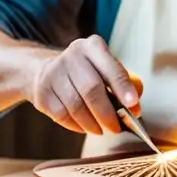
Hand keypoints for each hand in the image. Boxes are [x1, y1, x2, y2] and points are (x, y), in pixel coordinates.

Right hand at [27, 35, 141, 134]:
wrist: (45, 69)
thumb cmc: (84, 72)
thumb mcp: (102, 66)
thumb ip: (119, 84)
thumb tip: (133, 110)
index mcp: (92, 46)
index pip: (111, 68)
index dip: (123, 88)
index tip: (134, 105)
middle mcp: (72, 55)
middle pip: (92, 89)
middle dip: (107, 114)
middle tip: (117, 128)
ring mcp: (53, 73)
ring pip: (76, 106)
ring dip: (92, 124)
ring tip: (101, 129)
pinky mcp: (42, 91)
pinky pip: (62, 115)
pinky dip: (76, 125)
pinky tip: (84, 127)